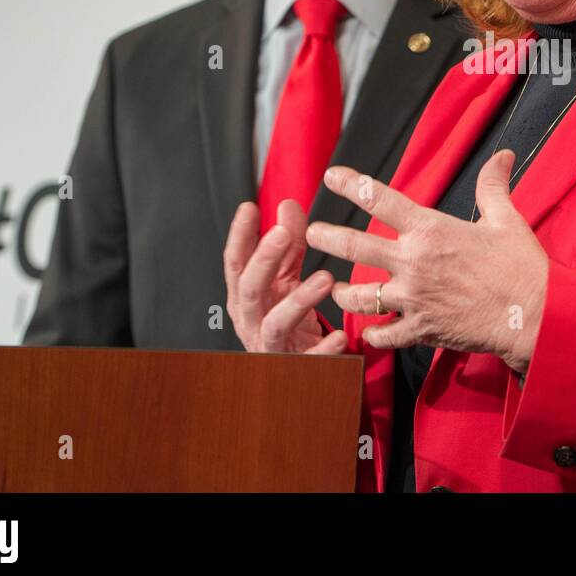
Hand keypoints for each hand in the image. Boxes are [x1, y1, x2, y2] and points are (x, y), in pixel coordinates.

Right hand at [222, 199, 349, 353]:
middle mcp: (251, 321)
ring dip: (299, 300)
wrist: (295, 370)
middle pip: (249, 289)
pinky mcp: (296, 368)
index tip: (250, 207)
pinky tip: (340, 336)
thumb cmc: (288, 318)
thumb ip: (288, 246)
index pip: (235, 263)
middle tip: (283, 234)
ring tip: (325, 278)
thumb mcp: (286, 279)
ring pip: (275, 323)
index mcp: (246, 297)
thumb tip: (288, 205)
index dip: (239, 236)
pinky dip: (324, 349)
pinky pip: (308, 361)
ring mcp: (271, 346)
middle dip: (263, 260)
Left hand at [304, 150, 547, 373]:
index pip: (380, 199)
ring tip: (334, 289)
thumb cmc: (522, 267)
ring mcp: (413, 299)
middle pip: (355, 246)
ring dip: (342, 293)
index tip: (331, 176)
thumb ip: (493, 186)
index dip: (351, 184)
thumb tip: (503, 155)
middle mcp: (413, 262)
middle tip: (311, 232)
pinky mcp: (420, 330)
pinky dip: (373, 334)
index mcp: (431, 230)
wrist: (533, 317)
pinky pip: (383, 334)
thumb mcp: (507, 220)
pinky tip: (369, 332)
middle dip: (327, 237)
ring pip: (359, 296)